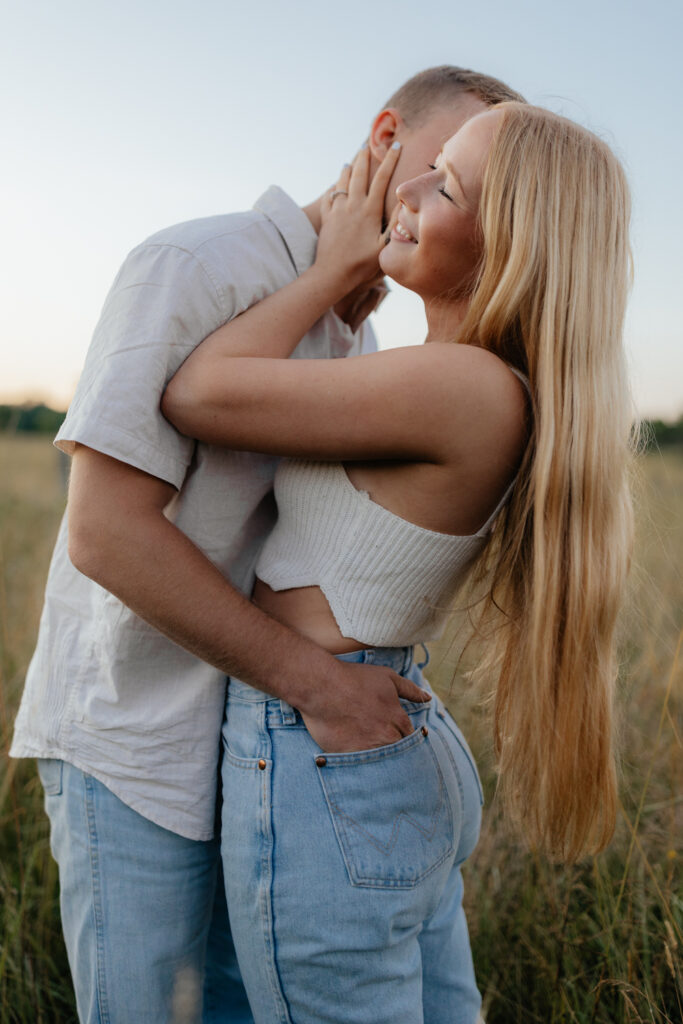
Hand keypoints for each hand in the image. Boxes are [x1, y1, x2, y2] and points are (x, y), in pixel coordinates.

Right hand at [298, 659, 429, 753]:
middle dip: (393, 747)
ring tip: (368, 749)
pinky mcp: (351, 755)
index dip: (401, 734)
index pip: (409, 735)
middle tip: (379, 741)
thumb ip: (410, 689)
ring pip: (382, 760)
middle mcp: (387, 735)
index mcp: (397, 718)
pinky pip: (362, 765)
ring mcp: (369, 746)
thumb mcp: (387, 678)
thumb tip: (428, 698)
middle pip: (398, 749)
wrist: (322, 686)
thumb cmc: (354, 678)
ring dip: (379, 757)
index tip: (392, 732)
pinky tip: (356, 757)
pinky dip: (361, 762)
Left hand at [314, 144, 401, 293]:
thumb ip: (395, 224)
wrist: (332, 274)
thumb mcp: (384, 247)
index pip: (382, 179)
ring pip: (342, 183)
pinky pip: (330, 198)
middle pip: (359, 174)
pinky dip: (334, 188)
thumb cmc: (362, 265)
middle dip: (365, 157)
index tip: (396, 146)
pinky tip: (335, 186)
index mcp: (369, 211)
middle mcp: (352, 206)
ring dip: (348, 169)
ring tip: (351, 161)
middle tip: (367, 144)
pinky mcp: (327, 219)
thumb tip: (404, 203)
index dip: (390, 160)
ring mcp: (337, 211)